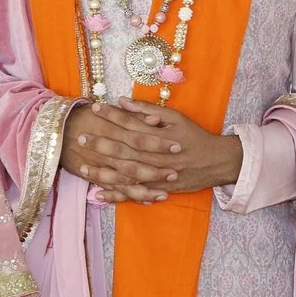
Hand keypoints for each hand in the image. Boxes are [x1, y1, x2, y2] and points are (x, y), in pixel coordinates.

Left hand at [61, 101, 243, 202]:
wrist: (214, 162)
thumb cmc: (194, 136)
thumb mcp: (175, 117)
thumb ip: (148, 110)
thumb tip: (123, 101)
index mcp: (158, 136)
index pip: (130, 123)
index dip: (111, 115)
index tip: (94, 108)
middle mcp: (154, 156)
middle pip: (123, 149)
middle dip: (100, 143)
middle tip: (80, 137)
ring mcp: (155, 174)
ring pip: (124, 174)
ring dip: (102, 171)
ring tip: (83, 165)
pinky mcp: (157, 188)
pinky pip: (134, 193)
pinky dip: (116, 195)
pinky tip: (98, 194)